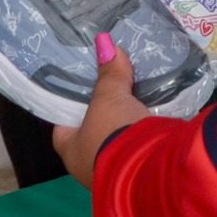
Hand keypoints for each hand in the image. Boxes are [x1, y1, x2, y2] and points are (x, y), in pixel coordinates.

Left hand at [52, 34, 148, 188]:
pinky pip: (140, 149)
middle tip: (113, 93)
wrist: (150, 170)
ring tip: (136, 103)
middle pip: (92, 136)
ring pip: (118, 144)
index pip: (62, 130)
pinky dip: (145, 137)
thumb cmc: (114, 134)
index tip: (80, 94)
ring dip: (125, 129)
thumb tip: (105, 42)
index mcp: (71, 152)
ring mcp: (117, 173)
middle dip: (103, 119)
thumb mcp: (110, 98)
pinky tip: (154, 121)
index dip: (69, 111)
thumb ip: (109, 74)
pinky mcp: (143, 174)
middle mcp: (89, 168)